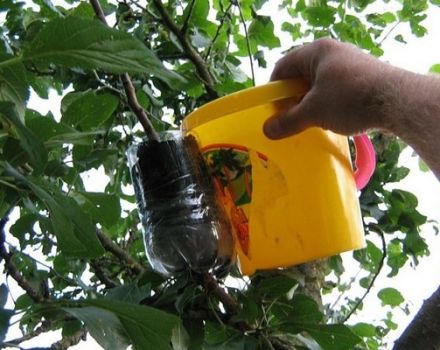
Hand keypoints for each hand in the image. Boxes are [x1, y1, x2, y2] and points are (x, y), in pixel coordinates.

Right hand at [264, 38, 393, 138]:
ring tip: (311, 122)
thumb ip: (288, 121)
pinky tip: (331, 119)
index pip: (282, 67)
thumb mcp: (313, 112)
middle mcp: (332, 52)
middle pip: (301, 76)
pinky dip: (328, 103)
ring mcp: (349, 63)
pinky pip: (335, 88)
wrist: (398, 101)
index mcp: (316, 52)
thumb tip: (267, 131)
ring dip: (310, 104)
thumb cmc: (349, 100)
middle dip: (293, 99)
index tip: (273, 112)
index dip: (274, 90)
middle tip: (290, 120)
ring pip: (319, 84)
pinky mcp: (362, 75)